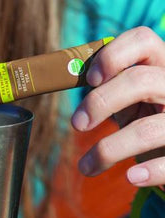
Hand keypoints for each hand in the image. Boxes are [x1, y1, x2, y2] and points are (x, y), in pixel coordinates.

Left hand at [71, 27, 164, 186]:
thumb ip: (108, 81)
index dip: (114, 55)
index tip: (90, 78)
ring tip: (85, 166)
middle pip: (140, 81)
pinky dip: (148, 171)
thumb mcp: (129, 92)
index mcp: (161, 62)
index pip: (143, 39)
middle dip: (101, 101)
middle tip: (76, 123)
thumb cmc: (144, 112)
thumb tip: (62, 73)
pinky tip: (130, 178)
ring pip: (148, 128)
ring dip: (109, 149)